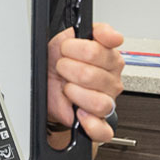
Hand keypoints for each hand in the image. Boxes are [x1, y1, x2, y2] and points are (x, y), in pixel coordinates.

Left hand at [47, 23, 124, 143]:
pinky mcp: (99, 121)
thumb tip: (106, 33)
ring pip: (100, 103)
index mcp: (109, 57)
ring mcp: (107, 101)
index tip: (67, 47)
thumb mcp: (70, 36)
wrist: (49, 83)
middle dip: (68, 69)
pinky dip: (91, 124)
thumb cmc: (61, 60)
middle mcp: (111, 79)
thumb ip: (91, 29)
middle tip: (62, 67)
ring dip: (75, 93)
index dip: (78, 48)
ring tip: (67, 88)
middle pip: (92, 75)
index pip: (101, 50)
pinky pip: (103, 130)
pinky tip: (80, 113)